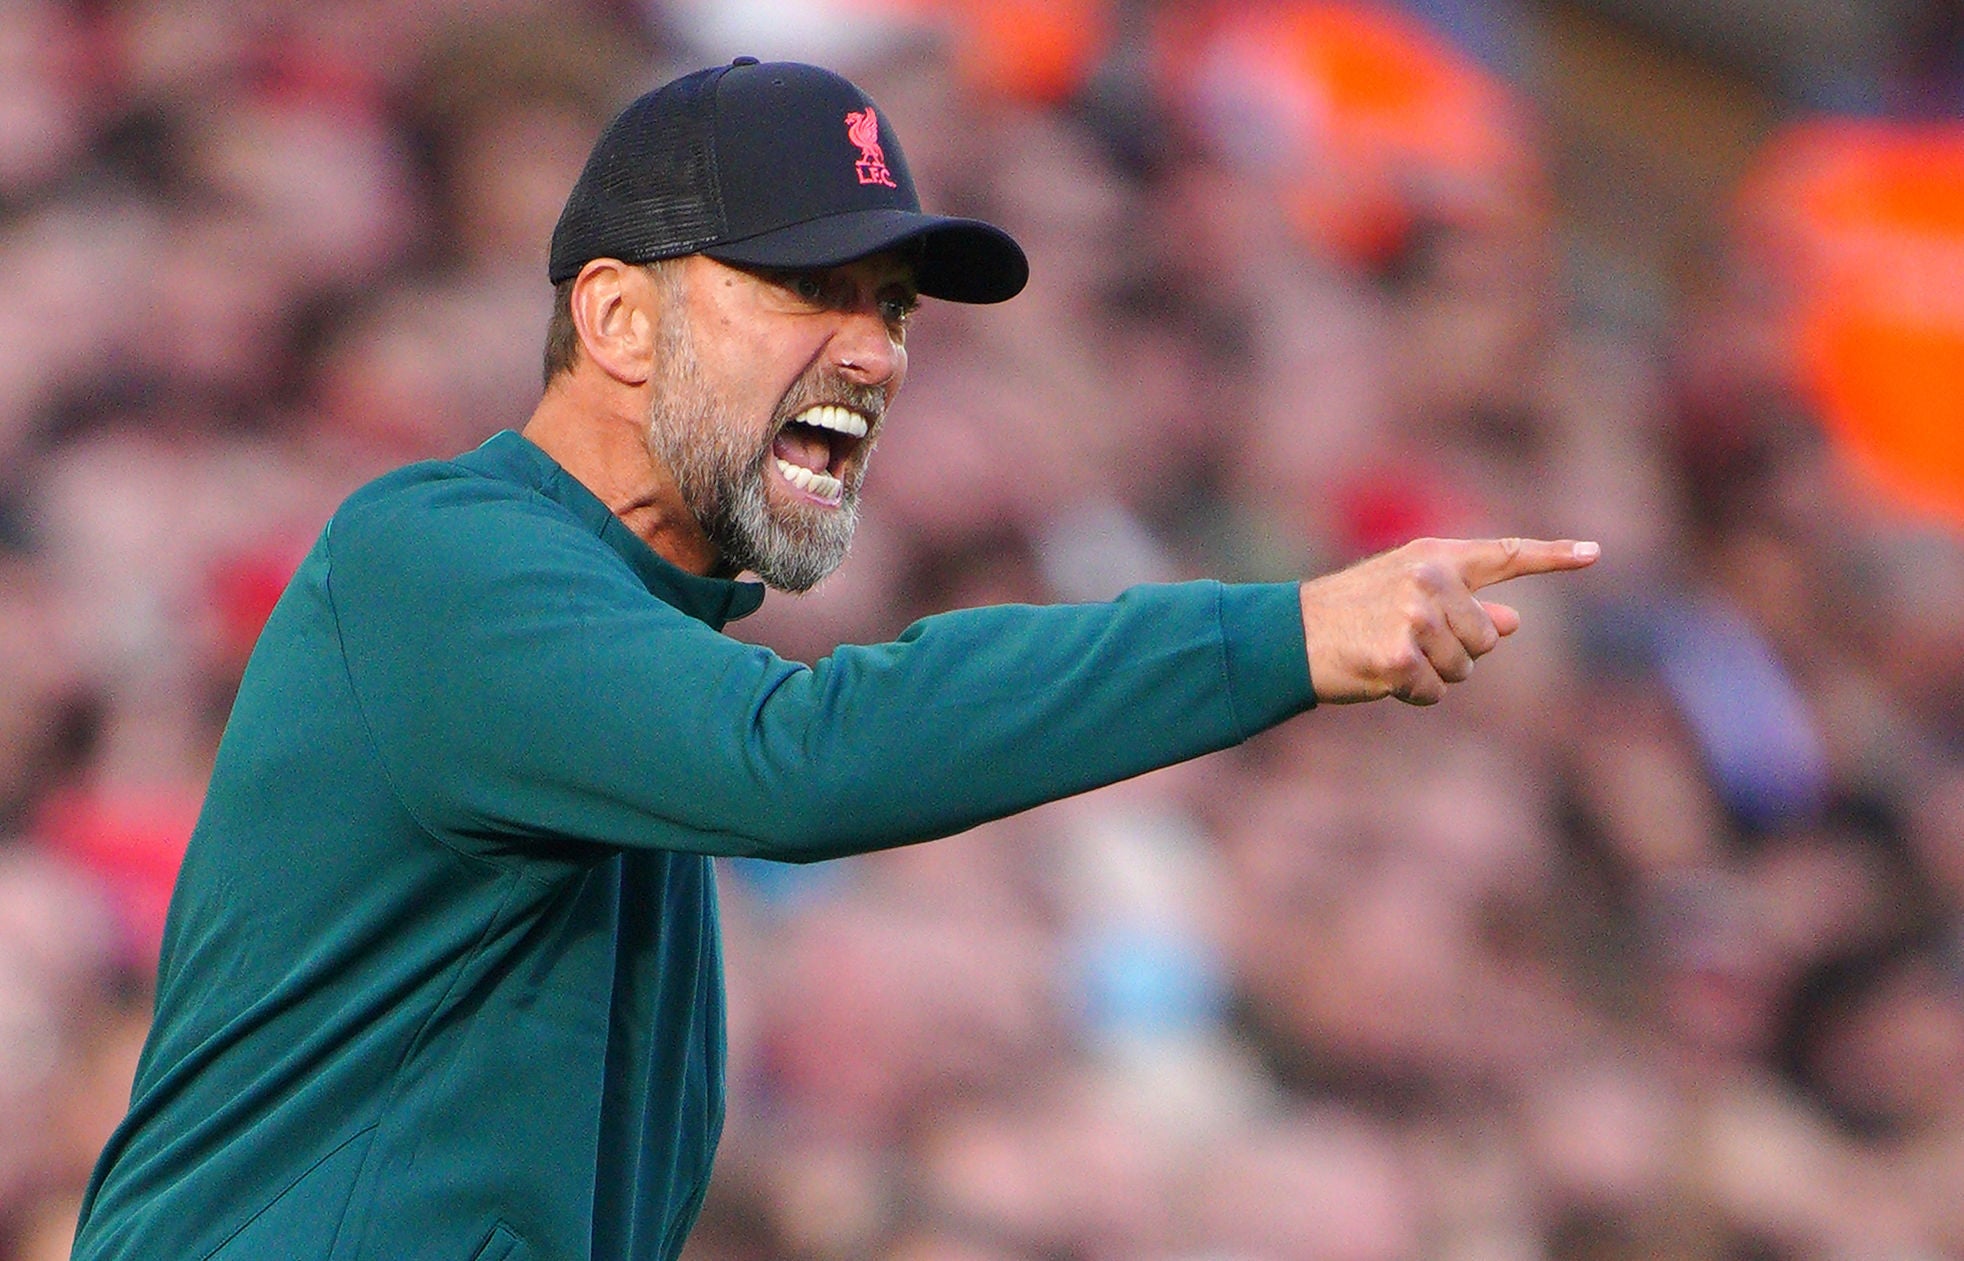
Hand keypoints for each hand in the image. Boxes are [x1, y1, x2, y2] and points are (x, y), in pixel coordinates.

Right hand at [1298, 537, 1598, 705]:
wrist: (1290, 636)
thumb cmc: (1350, 615)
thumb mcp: (1407, 597)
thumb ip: (1462, 605)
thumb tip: (1512, 623)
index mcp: (1434, 557)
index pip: (1504, 555)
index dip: (1553, 557)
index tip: (1594, 553)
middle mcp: (1429, 580)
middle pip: (1486, 637)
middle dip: (1456, 650)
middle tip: (1406, 641)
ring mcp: (1415, 618)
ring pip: (1464, 668)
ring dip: (1433, 673)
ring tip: (1388, 655)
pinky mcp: (1401, 657)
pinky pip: (1435, 692)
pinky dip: (1413, 694)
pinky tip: (1381, 676)